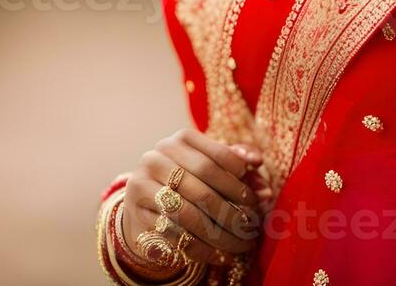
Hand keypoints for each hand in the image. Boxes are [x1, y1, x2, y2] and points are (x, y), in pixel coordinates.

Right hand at [122, 128, 263, 268]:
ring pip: (189, 214)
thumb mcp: (211, 168)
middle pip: (204, 187)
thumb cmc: (189, 181)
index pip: (218, 156)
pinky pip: (174, 234)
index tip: (253, 200)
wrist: (147, 203)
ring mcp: (143, 182)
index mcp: (181, 139)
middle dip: (232, 212)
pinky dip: (202, 249)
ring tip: (241, 246)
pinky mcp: (137, 211)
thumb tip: (258, 161)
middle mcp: (158, 156)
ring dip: (220, 235)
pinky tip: (220, 255)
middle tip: (251, 228)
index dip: (240, 180)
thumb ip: (237, 163)